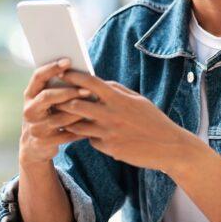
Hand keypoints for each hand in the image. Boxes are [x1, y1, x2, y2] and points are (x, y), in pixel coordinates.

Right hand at [18, 58, 89, 166]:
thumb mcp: (45, 101)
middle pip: (48, 96)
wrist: (34, 147)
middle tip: (87, 89)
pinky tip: (92, 123)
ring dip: (79, 112)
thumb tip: (79, 71)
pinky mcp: (44, 142)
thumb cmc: (46, 115)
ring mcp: (35, 127)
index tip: (68, 60)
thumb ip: (55, 87)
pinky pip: (67, 134)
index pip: (38, 77)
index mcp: (29, 95)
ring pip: (60, 117)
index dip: (52, 68)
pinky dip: (81, 129)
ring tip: (94, 106)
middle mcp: (29, 110)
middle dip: (69, 92)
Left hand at [53, 71, 190, 170]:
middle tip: (52, 97)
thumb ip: (117, 90)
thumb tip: (98, 82)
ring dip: (69, 120)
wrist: (168, 147)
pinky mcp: (109, 148)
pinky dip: (87, 136)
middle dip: (62, 100)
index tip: (61, 72)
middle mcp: (110, 114)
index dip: (73, 76)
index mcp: (118, 98)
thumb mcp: (137, 100)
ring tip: (60, 116)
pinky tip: (86, 133)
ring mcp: (108, 132)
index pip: (90, 83)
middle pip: (76, 104)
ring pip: (77, 125)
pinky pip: (90, 140)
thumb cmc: (153, 120)